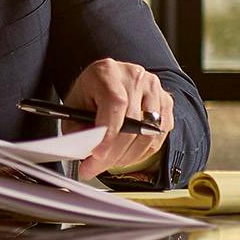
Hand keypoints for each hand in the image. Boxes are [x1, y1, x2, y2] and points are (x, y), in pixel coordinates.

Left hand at [63, 58, 174, 178]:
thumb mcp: (74, 107)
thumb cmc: (90, 94)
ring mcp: (154, 88)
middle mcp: (134, 76)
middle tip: (95, 167)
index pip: (116, 103)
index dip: (109, 133)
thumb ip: (77, 128)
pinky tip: (127, 154)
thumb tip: (87, 151)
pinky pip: (159, 136)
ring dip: (128, 156)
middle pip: (132, 122)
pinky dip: (143, 152)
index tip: (98, 155)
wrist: (106, 81)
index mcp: (108, 72)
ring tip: (110, 162)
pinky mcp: (165, 101)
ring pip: (148, 133)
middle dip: (113, 153)